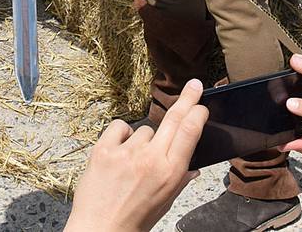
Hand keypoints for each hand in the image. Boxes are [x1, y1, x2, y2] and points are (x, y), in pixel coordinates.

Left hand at [65, 78, 206, 231]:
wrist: (101, 231)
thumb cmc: (134, 219)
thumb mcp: (166, 202)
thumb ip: (179, 179)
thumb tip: (194, 166)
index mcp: (170, 173)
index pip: (190, 132)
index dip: (197, 113)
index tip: (201, 105)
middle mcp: (151, 159)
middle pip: (174, 118)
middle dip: (187, 99)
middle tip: (194, 85)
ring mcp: (126, 152)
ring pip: (143, 129)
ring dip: (141, 141)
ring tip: (131, 166)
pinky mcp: (104, 149)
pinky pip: (119, 127)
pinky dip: (120, 136)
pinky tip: (118, 154)